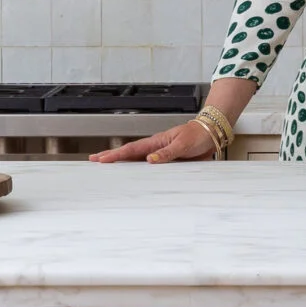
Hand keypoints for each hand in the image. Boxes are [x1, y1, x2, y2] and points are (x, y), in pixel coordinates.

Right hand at [91, 120, 219, 164]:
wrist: (211, 133)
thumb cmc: (198, 135)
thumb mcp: (183, 145)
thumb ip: (167, 153)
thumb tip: (149, 160)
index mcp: (156, 142)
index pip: (131, 149)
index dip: (115, 155)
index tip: (101, 159)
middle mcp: (155, 147)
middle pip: (129, 153)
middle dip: (111, 156)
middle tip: (94, 160)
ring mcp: (159, 153)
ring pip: (136, 158)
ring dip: (122, 162)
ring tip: (107, 166)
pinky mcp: (166, 159)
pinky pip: (148, 165)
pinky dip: (137, 167)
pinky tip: (132, 173)